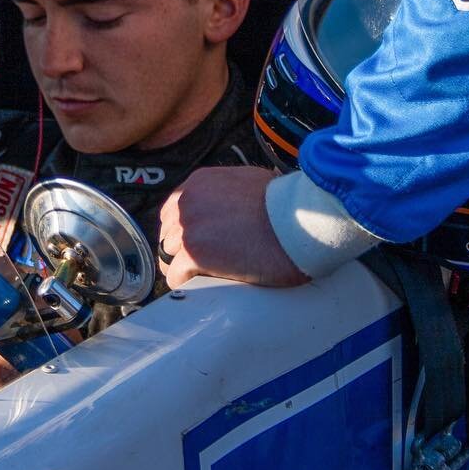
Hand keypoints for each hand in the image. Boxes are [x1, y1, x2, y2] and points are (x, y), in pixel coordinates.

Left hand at [158, 166, 307, 288]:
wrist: (300, 221)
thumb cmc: (287, 205)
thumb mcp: (249, 183)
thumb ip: (227, 193)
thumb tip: (232, 205)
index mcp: (198, 183)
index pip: (173, 212)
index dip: (186, 232)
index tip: (200, 245)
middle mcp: (186, 202)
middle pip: (168, 235)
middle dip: (184, 251)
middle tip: (207, 265)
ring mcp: (187, 228)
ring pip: (168, 258)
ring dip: (186, 269)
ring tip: (208, 278)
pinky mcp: (194, 254)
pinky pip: (176, 277)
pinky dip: (188, 284)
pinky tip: (205, 286)